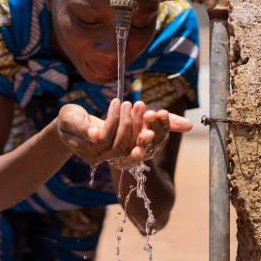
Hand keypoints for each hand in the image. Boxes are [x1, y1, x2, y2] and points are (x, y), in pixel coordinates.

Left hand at [56, 99, 191, 165]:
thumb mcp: (138, 119)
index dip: (156, 134)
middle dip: (142, 129)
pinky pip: (102, 135)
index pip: (150, 149)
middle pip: (135, 149)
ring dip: (125, 121)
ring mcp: (101, 155)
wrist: (71, 123)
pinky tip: (116, 103)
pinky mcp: (86, 146)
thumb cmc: (108, 121)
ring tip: (128, 102)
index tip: (160, 115)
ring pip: (118, 143)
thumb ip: (162, 122)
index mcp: (132, 153)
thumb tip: (190, 126)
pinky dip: (111, 118)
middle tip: (146, 110)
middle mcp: (117, 159)